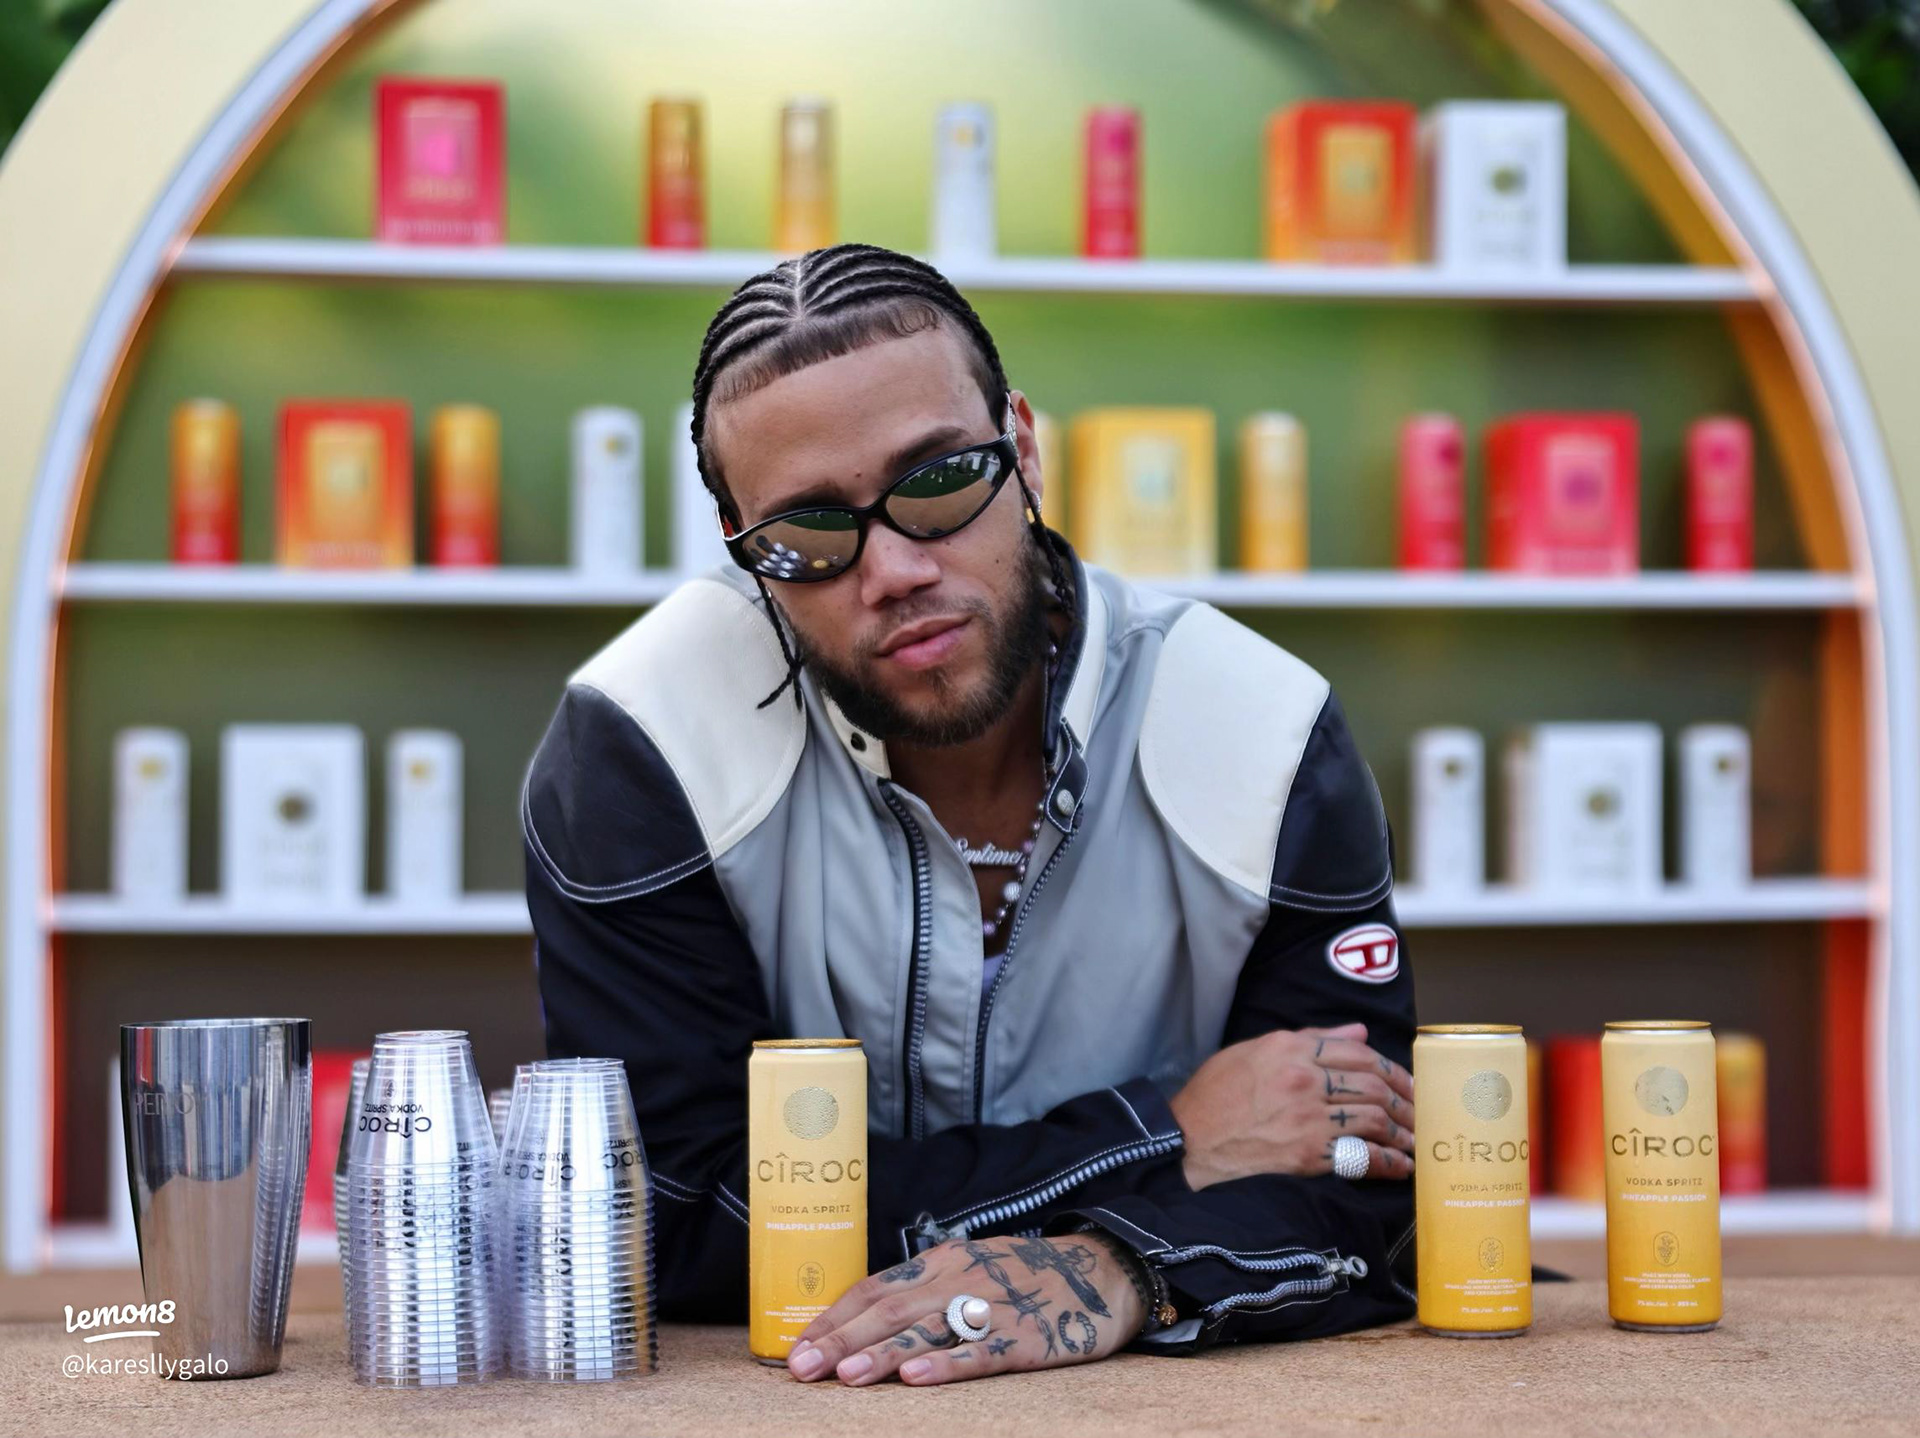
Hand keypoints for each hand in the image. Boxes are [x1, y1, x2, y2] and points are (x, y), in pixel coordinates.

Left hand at [784, 1232, 1146, 1386]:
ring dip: (881, 1353)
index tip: (796, 1347)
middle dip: (841, 1341)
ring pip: (927, 1330)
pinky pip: (980, 1351)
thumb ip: (923, 1290)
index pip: (874, 1288)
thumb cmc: (1026, 1275)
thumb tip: (864, 1318)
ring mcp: (992, 1306)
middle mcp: (959, 1279)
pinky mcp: (1026, 1336)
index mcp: (941, 1262)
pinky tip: (918, 1377)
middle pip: (890, 1310)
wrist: (1102, 1268)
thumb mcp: (969, 1268)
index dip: (834, 1318)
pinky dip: (947, 1363)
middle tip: (801, 1369)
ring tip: (845, 1376)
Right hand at [1168, 1021, 1414, 1188]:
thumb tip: (1357, 1033)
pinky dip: (1388, 1162)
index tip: (1406, 1082)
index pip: (1357, 1052)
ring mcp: (1308, 1118)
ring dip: (1403, 1131)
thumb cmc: (1213, 1096)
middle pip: (1374, 1084)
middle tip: (1419, 1113)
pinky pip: (1361, 1155)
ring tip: (1414, 1140)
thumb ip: (1308, 1039)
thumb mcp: (1252, 1051)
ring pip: (1375, 1117)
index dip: (1391, 1068)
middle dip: (1406, 1100)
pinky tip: (1400, 1167)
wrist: (1187, 1141)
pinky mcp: (1308, 1155)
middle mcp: (1304, 1079)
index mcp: (1290, 1048)